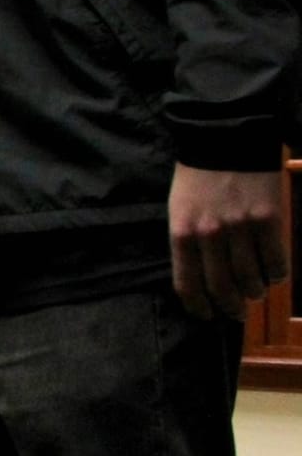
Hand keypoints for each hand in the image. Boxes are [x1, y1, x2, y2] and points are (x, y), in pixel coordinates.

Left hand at [169, 163, 286, 319]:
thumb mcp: (179, 210)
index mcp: (182, 233)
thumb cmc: (197, 178)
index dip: (198, 307)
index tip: (206, 315)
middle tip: (236, 312)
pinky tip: (271, 271)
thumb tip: (202, 280)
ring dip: (254, 293)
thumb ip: (188, 244)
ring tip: (254, 290)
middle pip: (222, 289)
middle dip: (230, 308)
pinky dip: (275, 275)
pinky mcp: (269, 221)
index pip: (187, 285)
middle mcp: (210, 235)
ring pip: (252, 280)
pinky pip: (277, 263)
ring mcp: (241, 228)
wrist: (225, 140)